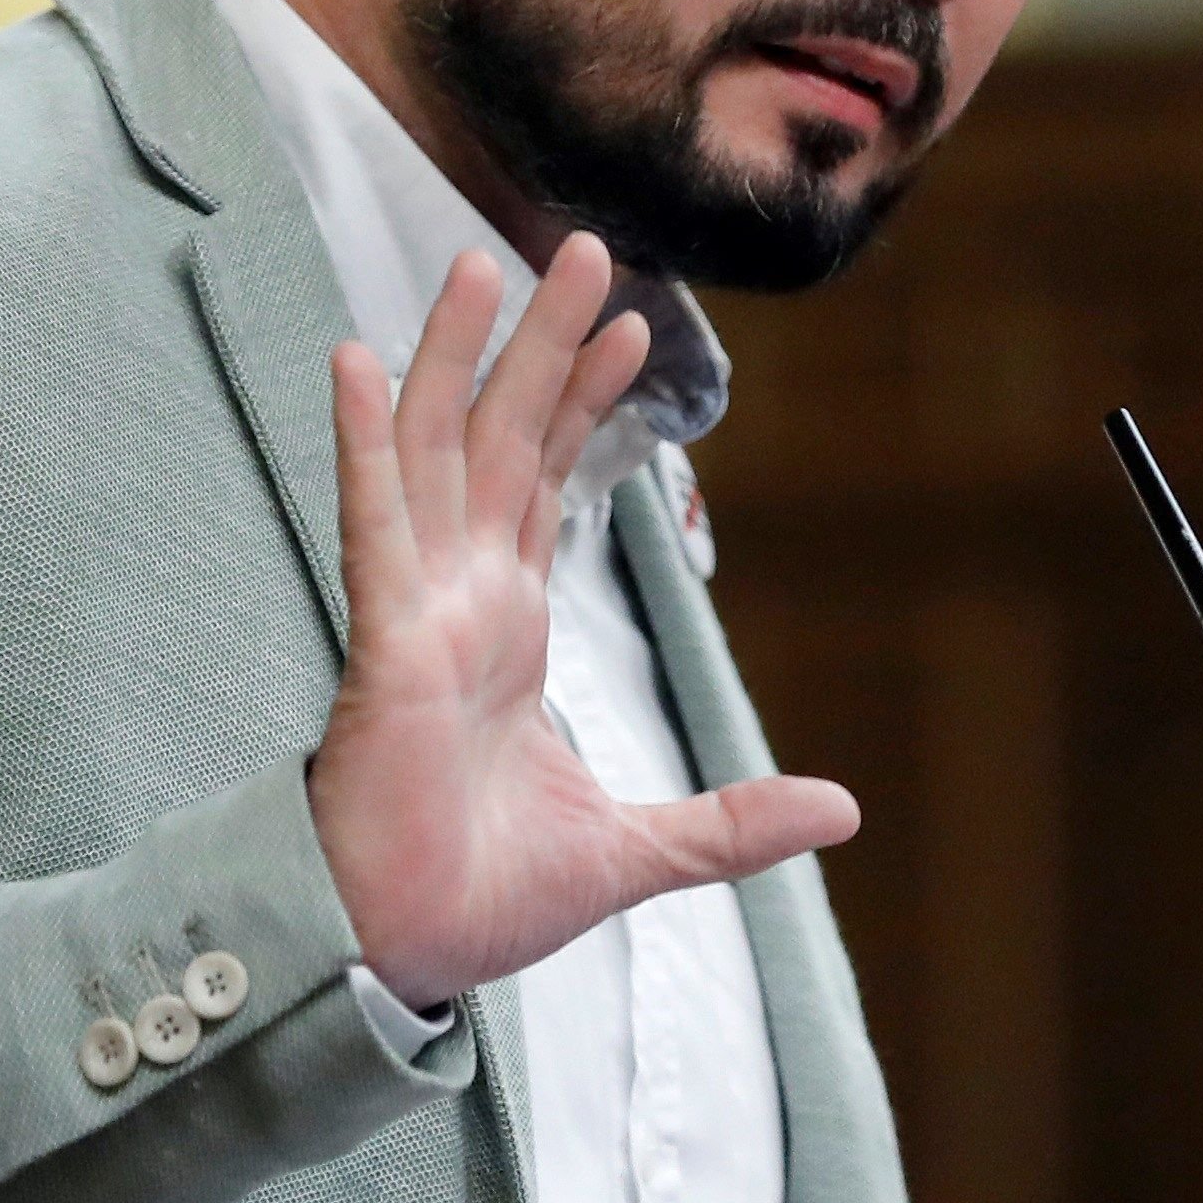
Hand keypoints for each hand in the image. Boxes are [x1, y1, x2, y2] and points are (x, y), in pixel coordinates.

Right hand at [307, 235, 858, 999]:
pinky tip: (360, 360)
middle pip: (504, 437)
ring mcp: (418, 611)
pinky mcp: (384, 642)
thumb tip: (843, 810)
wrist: (402, 954)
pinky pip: (373, 521)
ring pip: (438, 450)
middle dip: (544, 344)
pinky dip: (367, 440)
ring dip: (456, 353)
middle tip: (587, 249)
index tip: (636, 332)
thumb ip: (732, 824)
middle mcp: (462, 599)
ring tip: (481, 260)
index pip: (550, 484)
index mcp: (509, 631)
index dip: (586, 404)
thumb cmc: (481, 898)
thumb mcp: (639, 853)